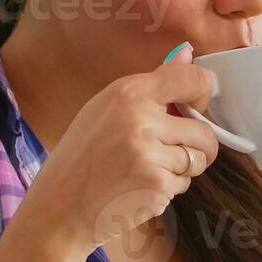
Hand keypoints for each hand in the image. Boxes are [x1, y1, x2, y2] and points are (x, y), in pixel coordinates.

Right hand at [24, 44, 220, 253]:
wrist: (58, 208)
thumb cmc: (81, 156)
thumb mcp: (106, 108)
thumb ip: (151, 84)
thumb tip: (187, 53)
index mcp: (129, 92)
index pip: (192, 79)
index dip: (202, 95)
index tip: (195, 107)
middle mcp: (141, 119)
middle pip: (204, 130)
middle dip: (196, 145)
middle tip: (169, 153)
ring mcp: (150, 154)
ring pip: (198, 159)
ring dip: (182, 168)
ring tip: (147, 170)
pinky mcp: (156, 185)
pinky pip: (184, 183)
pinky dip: (169, 188)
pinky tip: (139, 188)